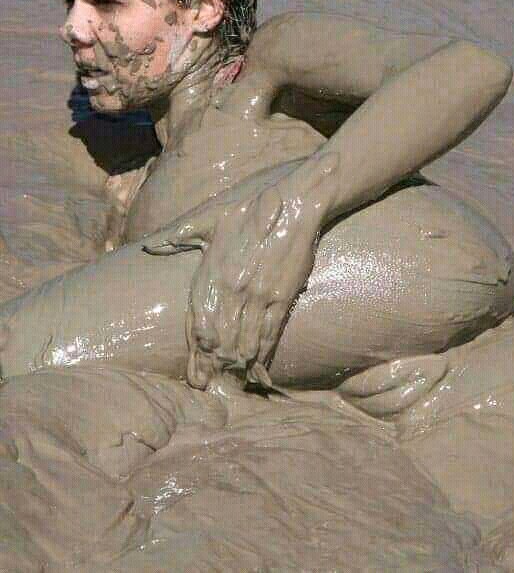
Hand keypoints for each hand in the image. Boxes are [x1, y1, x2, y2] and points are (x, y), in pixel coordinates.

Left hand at [145, 152, 338, 388]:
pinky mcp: (282, 296)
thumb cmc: (251, 204)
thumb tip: (147, 246)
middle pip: (219, 337)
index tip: (193, 367)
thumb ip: (178, 234)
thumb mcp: (209, 215)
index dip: (195, 345)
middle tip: (208, 383)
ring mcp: (259, 295)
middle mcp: (233, 288)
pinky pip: (270, 332)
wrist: (295, 202)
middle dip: (214, 363)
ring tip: (232, 379)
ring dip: (237, 362)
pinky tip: (259, 365)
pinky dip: (263, 352)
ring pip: (245, 340)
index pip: (197, 318)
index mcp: (212, 271)